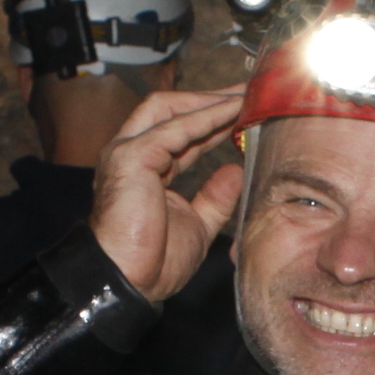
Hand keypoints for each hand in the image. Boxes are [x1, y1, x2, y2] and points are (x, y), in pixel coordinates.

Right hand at [88, 83, 248, 300]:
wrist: (128, 283)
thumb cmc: (153, 262)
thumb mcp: (197, 225)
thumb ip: (214, 198)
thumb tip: (235, 172)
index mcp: (144, 168)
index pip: (180, 132)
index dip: (212, 119)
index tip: (244, 111)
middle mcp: (131, 152)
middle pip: (170, 109)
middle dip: (209, 98)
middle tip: (246, 91)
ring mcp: (127, 151)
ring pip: (169, 109)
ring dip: (208, 100)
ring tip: (242, 95)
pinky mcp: (132, 157)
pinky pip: (175, 128)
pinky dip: (205, 117)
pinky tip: (230, 111)